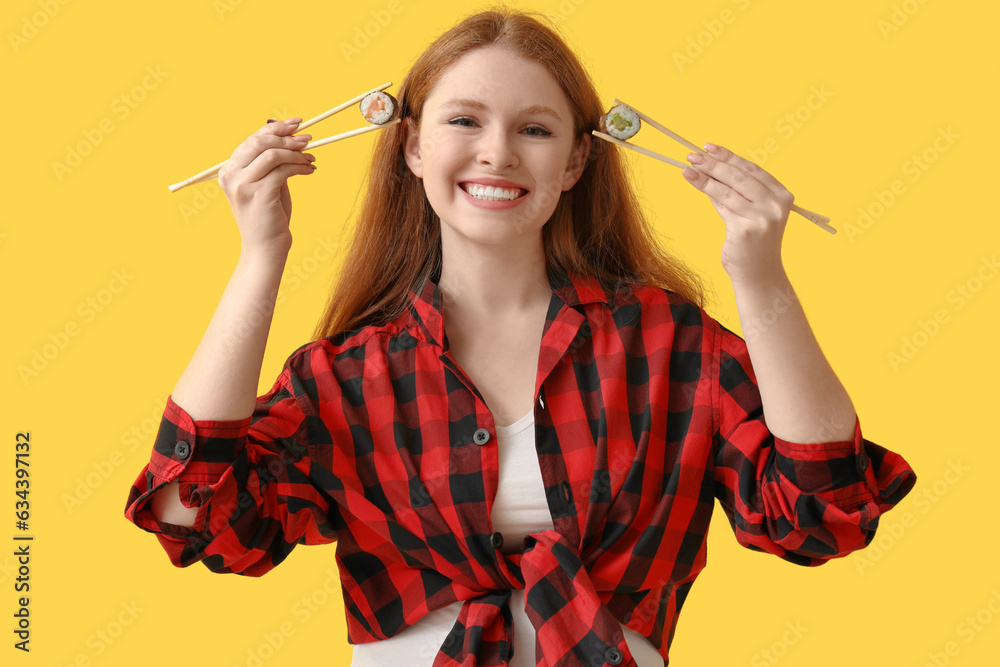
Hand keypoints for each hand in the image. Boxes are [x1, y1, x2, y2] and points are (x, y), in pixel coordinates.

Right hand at [218, 117, 316, 259]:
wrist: (265, 248)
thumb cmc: (269, 217)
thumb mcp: (268, 184)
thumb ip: (273, 162)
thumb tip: (288, 134)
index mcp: (229, 171)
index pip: (252, 140)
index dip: (275, 128)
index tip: (296, 123)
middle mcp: (231, 175)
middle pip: (259, 142)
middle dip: (286, 137)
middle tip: (308, 139)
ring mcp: (243, 185)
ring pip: (272, 154)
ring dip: (296, 153)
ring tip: (311, 158)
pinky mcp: (259, 194)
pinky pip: (283, 170)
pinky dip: (299, 166)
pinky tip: (310, 170)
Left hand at [681, 143, 793, 286]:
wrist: (759, 275)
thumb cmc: (753, 243)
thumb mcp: (749, 213)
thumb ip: (734, 193)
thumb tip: (709, 169)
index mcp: (782, 196)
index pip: (752, 169)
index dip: (729, 156)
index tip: (709, 146)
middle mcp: (776, 205)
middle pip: (739, 177)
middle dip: (714, 164)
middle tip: (692, 155)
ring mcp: (762, 218)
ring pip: (727, 190)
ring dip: (705, 177)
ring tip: (687, 167)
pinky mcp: (745, 230)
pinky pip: (721, 206)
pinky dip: (706, 191)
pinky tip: (693, 182)